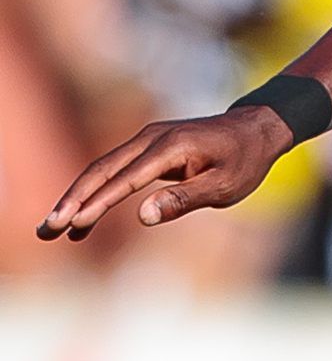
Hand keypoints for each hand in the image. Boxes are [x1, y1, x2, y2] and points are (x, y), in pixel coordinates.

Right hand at [38, 108, 292, 241]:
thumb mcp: (224, 186)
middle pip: (103, 169)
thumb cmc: (245, 160)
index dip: (99, 202)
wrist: (258, 129)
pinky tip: (81, 221)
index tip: (73, 224)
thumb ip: (184, 200)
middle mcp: (154, 137)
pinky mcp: (148, 147)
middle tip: (46, 231)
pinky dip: (94, 192)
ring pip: (102, 168)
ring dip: (76, 197)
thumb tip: (143, 215)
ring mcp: (149, 139)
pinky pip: (114, 170)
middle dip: (72, 200)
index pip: (128, 178)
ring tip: (50, 230)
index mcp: (174, 146)